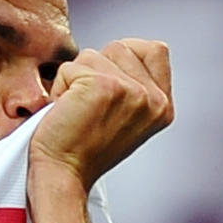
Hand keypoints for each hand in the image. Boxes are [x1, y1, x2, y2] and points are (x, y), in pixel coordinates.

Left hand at [29, 39, 172, 190]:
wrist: (63, 176)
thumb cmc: (82, 150)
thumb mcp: (125, 117)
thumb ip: (134, 85)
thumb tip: (120, 52)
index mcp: (163, 106)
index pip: (155, 49)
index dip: (123, 59)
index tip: (105, 91)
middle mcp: (153, 99)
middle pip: (120, 47)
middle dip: (94, 70)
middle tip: (86, 108)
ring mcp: (131, 91)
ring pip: (93, 54)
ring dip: (74, 79)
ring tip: (75, 111)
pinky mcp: (103, 86)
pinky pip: (70, 67)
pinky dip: (59, 87)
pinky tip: (64, 113)